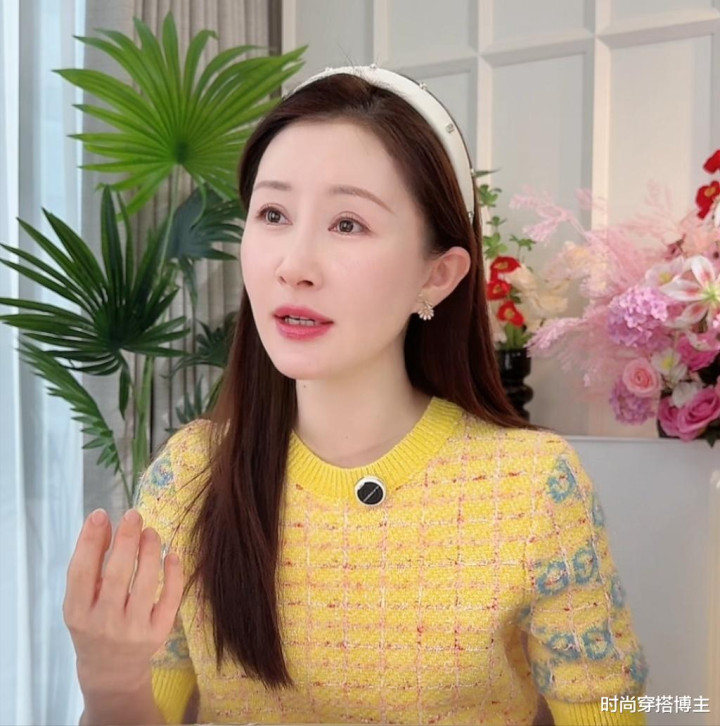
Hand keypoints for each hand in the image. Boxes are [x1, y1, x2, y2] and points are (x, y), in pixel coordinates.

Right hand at [63, 507, 183, 696]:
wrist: (112, 670)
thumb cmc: (95, 623)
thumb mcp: (83, 599)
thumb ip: (90, 564)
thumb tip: (103, 522)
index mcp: (78, 613)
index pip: (82, 572)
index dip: (90, 541)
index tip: (100, 514)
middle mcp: (104, 623)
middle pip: (117, 574)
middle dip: (126, 540)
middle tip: (134, 515)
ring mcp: (132, 630)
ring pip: (146, 582)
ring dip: (150, 551)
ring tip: (151, 531)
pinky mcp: (158, 633)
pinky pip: (170, 598)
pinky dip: (173, 573)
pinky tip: (172, 554)